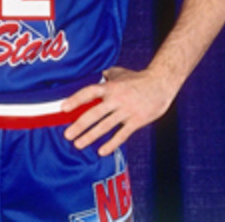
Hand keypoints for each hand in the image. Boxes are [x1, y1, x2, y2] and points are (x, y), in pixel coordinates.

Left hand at [61, 66, 175, 156]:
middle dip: (79, 125)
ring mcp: (126, 111)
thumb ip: (106, 75)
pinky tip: (101, 152)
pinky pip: (122, 134)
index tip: (63, 108)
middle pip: (94, 113)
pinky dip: (111, 144)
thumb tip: (96, 74)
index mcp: (110, 87)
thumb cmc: (138, 78)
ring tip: (78, 145)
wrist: (161, 84)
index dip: (75, 99)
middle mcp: (116, 99)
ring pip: (105, 126)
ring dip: (91, 136)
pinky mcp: (137, 121)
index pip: (89, 92)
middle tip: (67, 135)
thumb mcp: (120, 72)